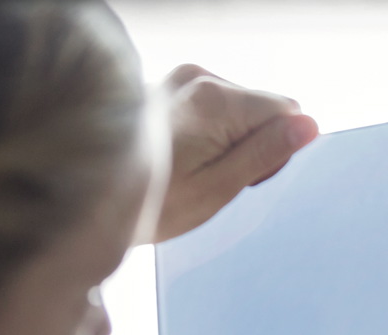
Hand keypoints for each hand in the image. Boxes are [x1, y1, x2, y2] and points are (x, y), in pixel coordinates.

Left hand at [146, 65, 319, 243]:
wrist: (78, 194)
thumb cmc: (149, 204)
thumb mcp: (216, 189)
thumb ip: (265, 153)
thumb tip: (309, 126)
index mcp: (214, 99)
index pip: (286, 111)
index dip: (277, 151)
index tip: (246, 178)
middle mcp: (198, 78)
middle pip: (262, 109)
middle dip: (252, 146)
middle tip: (213, 181)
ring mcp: (180, 79)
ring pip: (238, 111)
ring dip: (228, 143)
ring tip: (190, 173)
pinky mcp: (168, 88)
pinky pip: (212, 110)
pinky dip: (207, 136)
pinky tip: (179, 160)